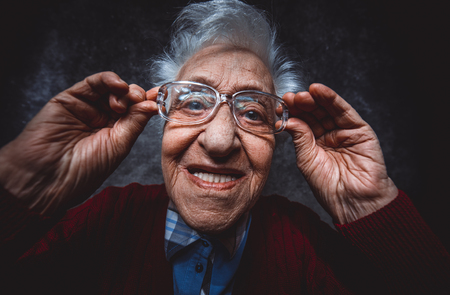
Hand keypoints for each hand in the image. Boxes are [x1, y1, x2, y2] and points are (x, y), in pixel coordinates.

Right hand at [0, 72, 158, 214]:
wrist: (48, 176)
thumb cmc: (84, 169)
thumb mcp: (118, 146)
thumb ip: (134, 122)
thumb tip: (152, 104)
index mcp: (115, 133)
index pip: (135, 113)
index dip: (147, 104)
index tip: (161, 97)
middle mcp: (101, 119)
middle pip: (125, 98)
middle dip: (137, 96)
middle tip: (141, 100)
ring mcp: (86, 108)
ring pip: (110, 89)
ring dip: (124, 89)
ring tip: (127, 98)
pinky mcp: (69, 98)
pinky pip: (92, 83)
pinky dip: (108, 80)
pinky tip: (119, 85)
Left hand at [282, 83, 397, 223]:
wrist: (353, 200)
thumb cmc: (330, 186)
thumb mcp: (307, 160)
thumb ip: (300, 138)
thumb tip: (288, 119)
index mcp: (315, 144)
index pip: (303, 123)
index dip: (292, 113)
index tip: (280, 105)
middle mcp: (329, 136)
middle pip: (314, 114)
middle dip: (301, 104)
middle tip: (290, 98)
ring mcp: (345, 131)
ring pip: (328, 110)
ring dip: (314, 99)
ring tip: (302, 94)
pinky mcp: (360, 130)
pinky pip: (344, 111)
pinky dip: (332, 99)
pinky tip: (319, 90)